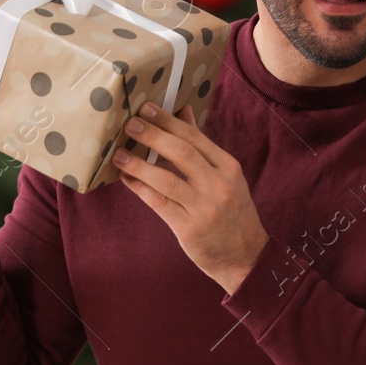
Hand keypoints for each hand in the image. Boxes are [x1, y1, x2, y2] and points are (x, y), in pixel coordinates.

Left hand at [116, 102, 268, 293]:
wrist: (246, 256)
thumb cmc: (232, 212)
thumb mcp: (226, 176)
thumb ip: (203, 146)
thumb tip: (183, 111)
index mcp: (228, 168)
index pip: (195, 138)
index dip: (168, 121)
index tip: (147, 108)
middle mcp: (218, 185)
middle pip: (182, 153)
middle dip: (153, 135)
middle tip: (129, 123)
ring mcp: (204, 208)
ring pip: (167, 179)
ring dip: (140, 165)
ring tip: (119, 153)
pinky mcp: (189, 228)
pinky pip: (160, 203)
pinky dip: (141, 189)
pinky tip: (126, 178)